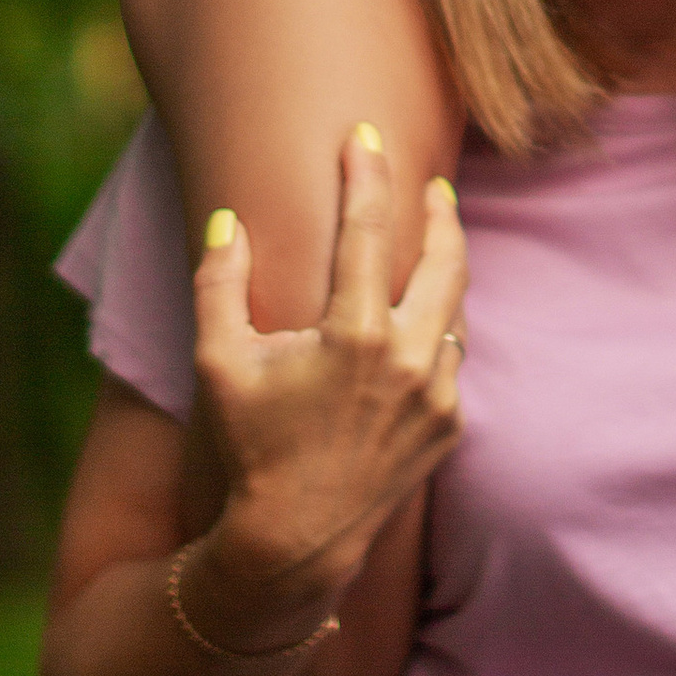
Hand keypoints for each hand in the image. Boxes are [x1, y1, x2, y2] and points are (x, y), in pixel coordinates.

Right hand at [188, 129, 466, 618]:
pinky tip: (428, 317)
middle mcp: (410, 358)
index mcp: (355, 333)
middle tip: (434, 185)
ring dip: (446, 271)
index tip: (364, 134)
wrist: (295, 541)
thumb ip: (220, 284)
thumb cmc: (250, 447)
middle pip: (446, 259)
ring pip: (456, 309)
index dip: (366, 174)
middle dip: (441, 214)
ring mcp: (438, 394)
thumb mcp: (219, 362)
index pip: (368, 229)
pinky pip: (453, 359)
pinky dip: (441, 330)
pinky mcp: (449, 425)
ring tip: (435, 242)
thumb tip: (226, 221)